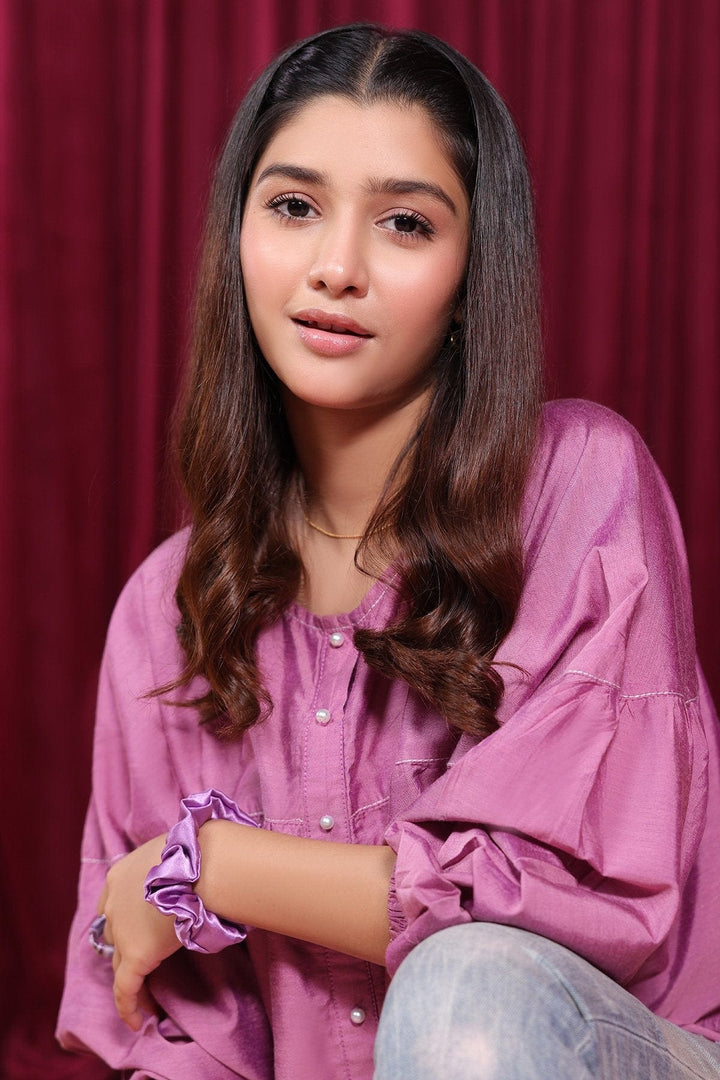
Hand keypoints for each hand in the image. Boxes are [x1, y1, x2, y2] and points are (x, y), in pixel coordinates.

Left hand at [98, 835, 180, 1030]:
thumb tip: (189, 879)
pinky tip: (137, 1021)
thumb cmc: (198, 854)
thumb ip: (168, 872)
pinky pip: (125, 989)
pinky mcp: (135, 954)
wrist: (204, 865)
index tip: (133, 929)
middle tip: (146, 959)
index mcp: (119, 875)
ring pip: (120, 962)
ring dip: (130, 977)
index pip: (112, 904)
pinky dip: (128, 1006)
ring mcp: (121, 930)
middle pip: (113, 933)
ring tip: (145, 995)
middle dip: (125, 946)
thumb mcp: (173, 855)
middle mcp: (113, 903)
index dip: (121, 919)